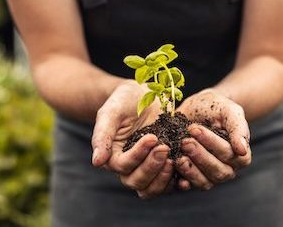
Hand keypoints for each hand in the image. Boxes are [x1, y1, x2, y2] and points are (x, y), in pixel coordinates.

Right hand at [91, 80, 174, 198]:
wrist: (143, 95)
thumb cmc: (123, 101)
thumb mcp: (111, 112)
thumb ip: (102, 135)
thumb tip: (97, 162)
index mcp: (113, 156)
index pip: (123, 166)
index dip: (138, 155)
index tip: (152, 137)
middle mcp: (129, 167)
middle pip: (137, 181)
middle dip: (152, 167)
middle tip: (165, 147)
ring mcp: (147, 168)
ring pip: (152, 188)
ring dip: (163, 178)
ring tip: (175, 158)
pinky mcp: (164, 165)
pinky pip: (169, 183)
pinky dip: (177, 180)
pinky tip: (186, 170)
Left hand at [175, 88, 251, 189]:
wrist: (197, 107)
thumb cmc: (216, 107)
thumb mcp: (229, 110)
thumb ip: (238, 128)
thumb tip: (242, 150)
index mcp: (240, 154)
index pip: (229, 154)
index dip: (211, 143)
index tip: (195, 129)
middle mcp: (227, 168)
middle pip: (218, 171)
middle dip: (199, 156)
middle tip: (185, 141)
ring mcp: (210, 175)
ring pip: (205, 181)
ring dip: (191, 170)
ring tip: (178, 155)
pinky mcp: (193, 177)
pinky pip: (189, 185)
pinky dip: (182, 180)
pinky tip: (174, 169)